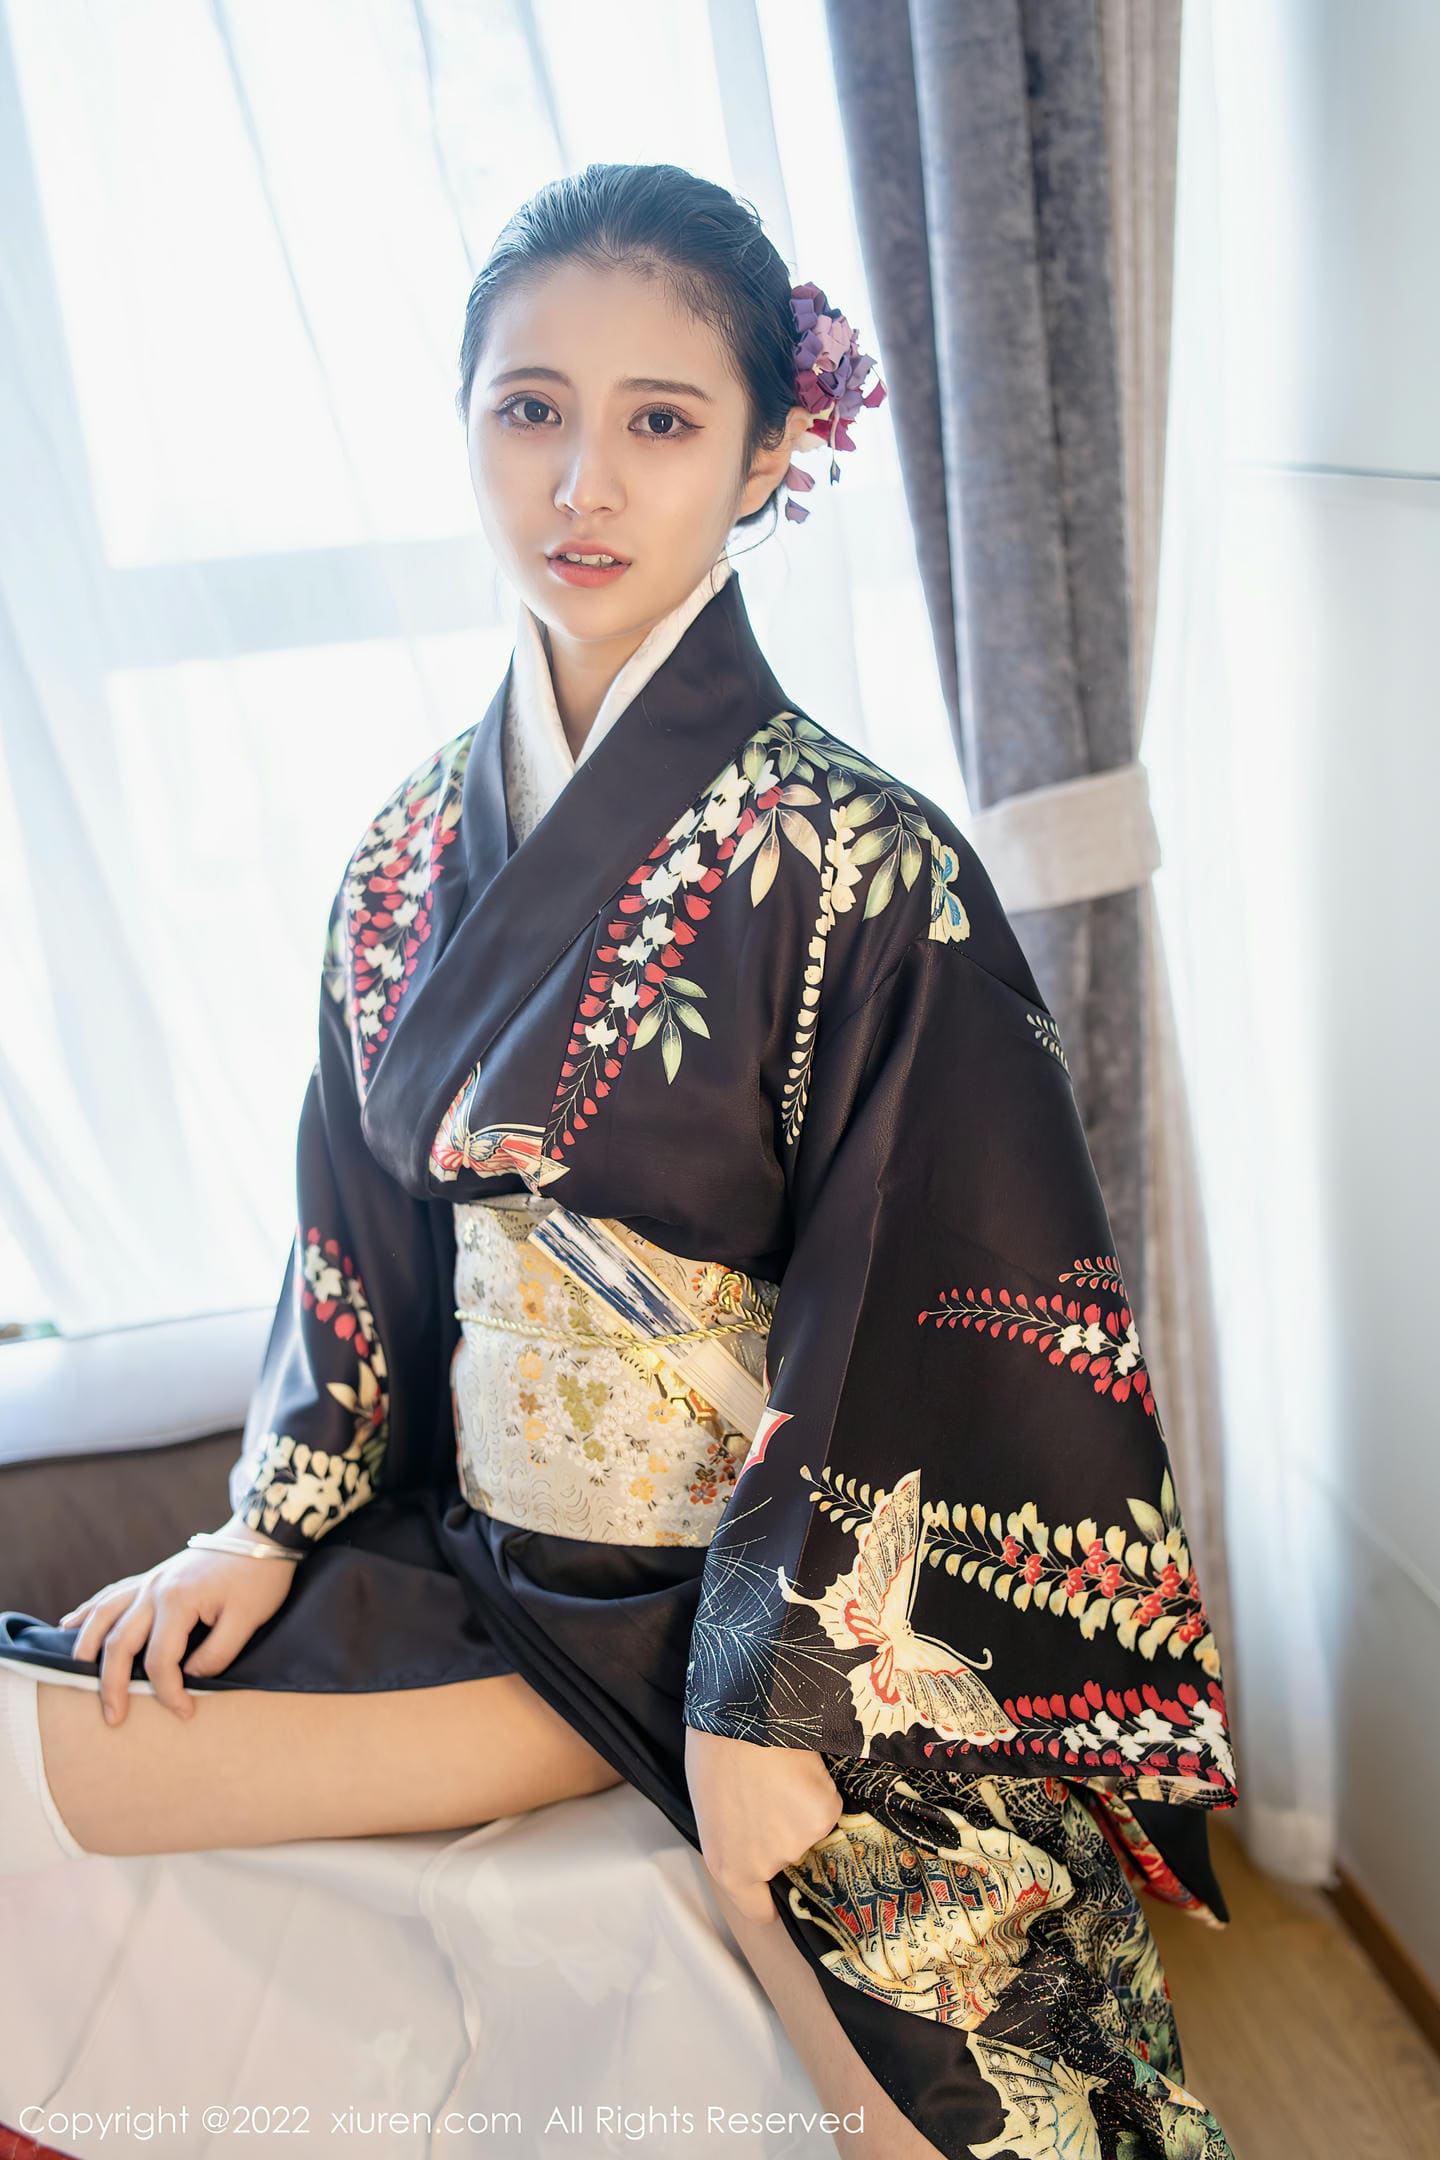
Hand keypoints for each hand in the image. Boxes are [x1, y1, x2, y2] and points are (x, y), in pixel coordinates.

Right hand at [58, 1520, 299, 1727]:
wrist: (261, 1537)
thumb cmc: (259, 1578)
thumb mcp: (248, 1619)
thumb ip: (217, 1654)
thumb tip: (190, 1678)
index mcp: (177, 1601)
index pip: (160, 1661)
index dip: (169, 1692)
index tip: (185, 1712)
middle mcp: (154, 1590)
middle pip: (119, 1643)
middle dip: (111, 1684)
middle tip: (113, 1717)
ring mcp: (149, 1581)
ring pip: (104, 1616)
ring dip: (87, 1647)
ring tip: (77, 1675)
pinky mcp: (152, 1577)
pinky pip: (110, 1595)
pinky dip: (88, 1612)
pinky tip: (69, 1625)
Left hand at [684, 1725, 842, 1923]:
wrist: (740, 1715)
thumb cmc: (712, 1753)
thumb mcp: (709, 1806)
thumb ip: (733, 1837)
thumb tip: (751, 1837)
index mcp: (730, 1868)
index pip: (756, 1908)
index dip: (767, 1901)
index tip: (776, 1895)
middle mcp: (766, 1864)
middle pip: (785, 1857)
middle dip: (780, 1832)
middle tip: (769, 1794)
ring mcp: (798, 1841)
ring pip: (808, 1829)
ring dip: (800, 1808)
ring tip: (779, 1772)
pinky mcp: (824, 1815)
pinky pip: (827, 1805)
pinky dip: (818, 1789)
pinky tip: (798, 1766)